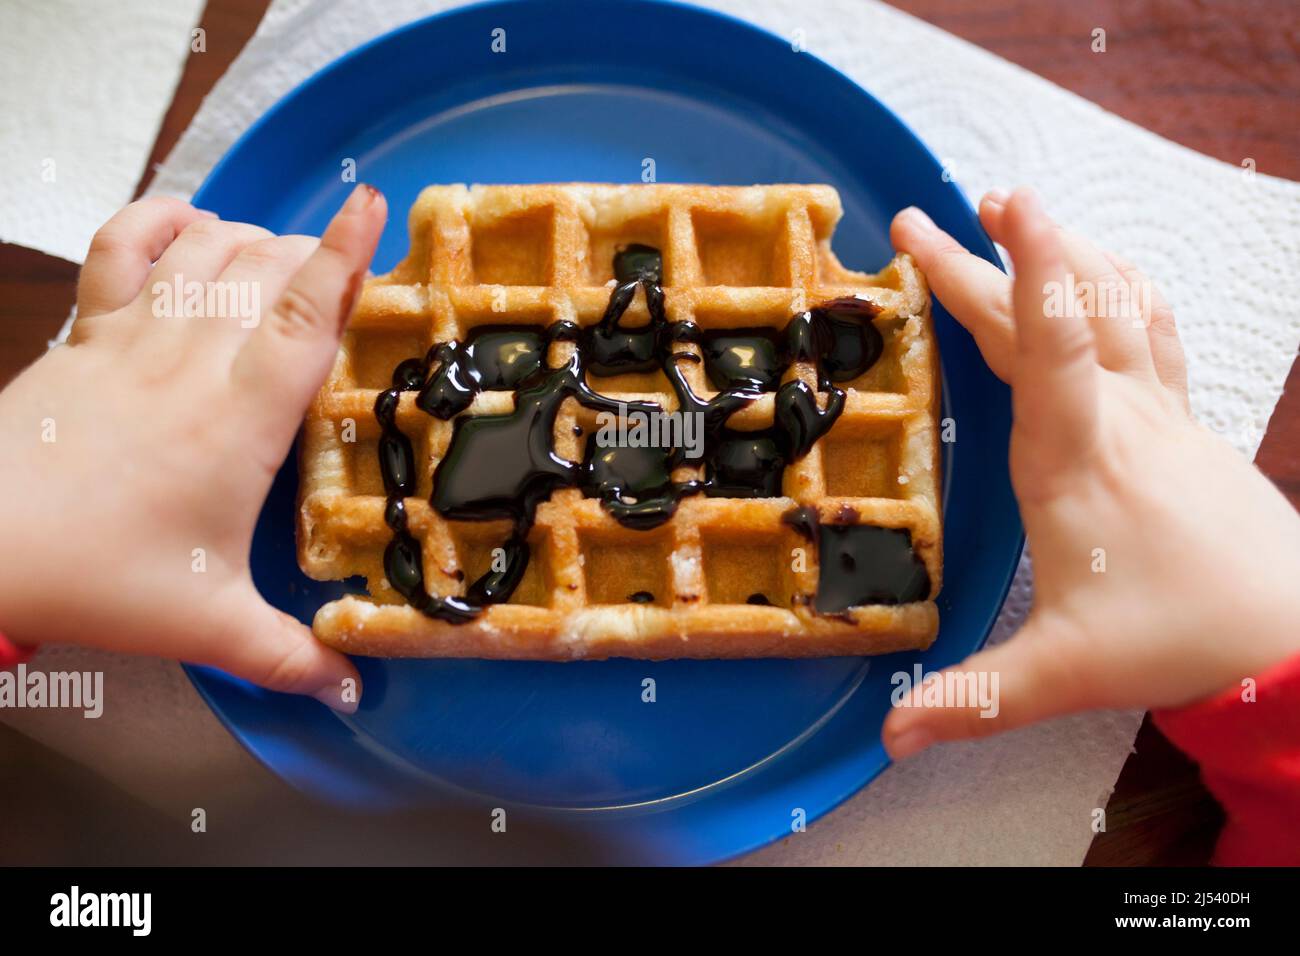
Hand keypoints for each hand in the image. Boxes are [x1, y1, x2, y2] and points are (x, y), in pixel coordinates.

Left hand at [0, 184, 386, 711]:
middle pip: (267, 265)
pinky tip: (193, 227)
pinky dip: (165, 220)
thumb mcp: (210, 625)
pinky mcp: (87, 332)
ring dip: (255, 241)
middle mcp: (192, 357)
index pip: (304, 312)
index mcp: (239, 416)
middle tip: (343, 288)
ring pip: (210, 246)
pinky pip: (125, 243)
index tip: (373, 205)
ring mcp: (133, 334)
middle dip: (316, 257)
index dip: (347, 254)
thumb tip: (354, 691)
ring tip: (282, 267)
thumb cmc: (97, 577)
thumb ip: (291, 658)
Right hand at [883, 187, 1299, 757]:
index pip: (1049, 342)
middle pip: (1054, 312)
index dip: (1023, 268)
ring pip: (1116, 302)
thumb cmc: (1177, 641)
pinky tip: (1101, 278)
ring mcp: (1159, 414)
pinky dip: (1118, 286)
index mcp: (1074, 458)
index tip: (999, 206)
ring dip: (1063, 252)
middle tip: (925, 219)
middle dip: (989, 256)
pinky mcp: (1186, 424)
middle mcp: (1118, 419)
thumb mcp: (1062, 674)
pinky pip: (1151, 330)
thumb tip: (889, 739)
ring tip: (1012, 214)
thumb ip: (973, 699)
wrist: (1290, 644)